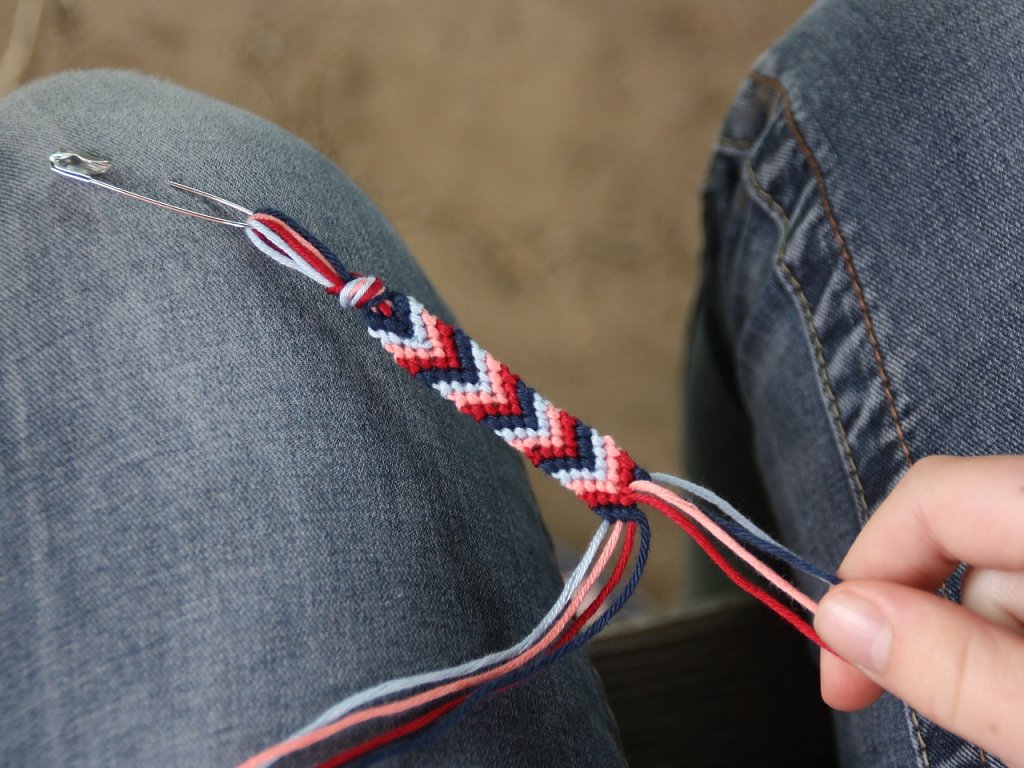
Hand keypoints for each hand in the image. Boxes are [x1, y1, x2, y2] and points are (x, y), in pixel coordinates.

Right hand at [814, 455, 1023, 763]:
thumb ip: (956, 666)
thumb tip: (839, 618)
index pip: (934, 496)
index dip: (868, 571)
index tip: (840, 664)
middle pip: (967, 538)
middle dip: (942, 627)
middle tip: (951, 714)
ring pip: (1008, 573)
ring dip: (992, 645)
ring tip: (1022, 717)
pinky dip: (1021, 641)